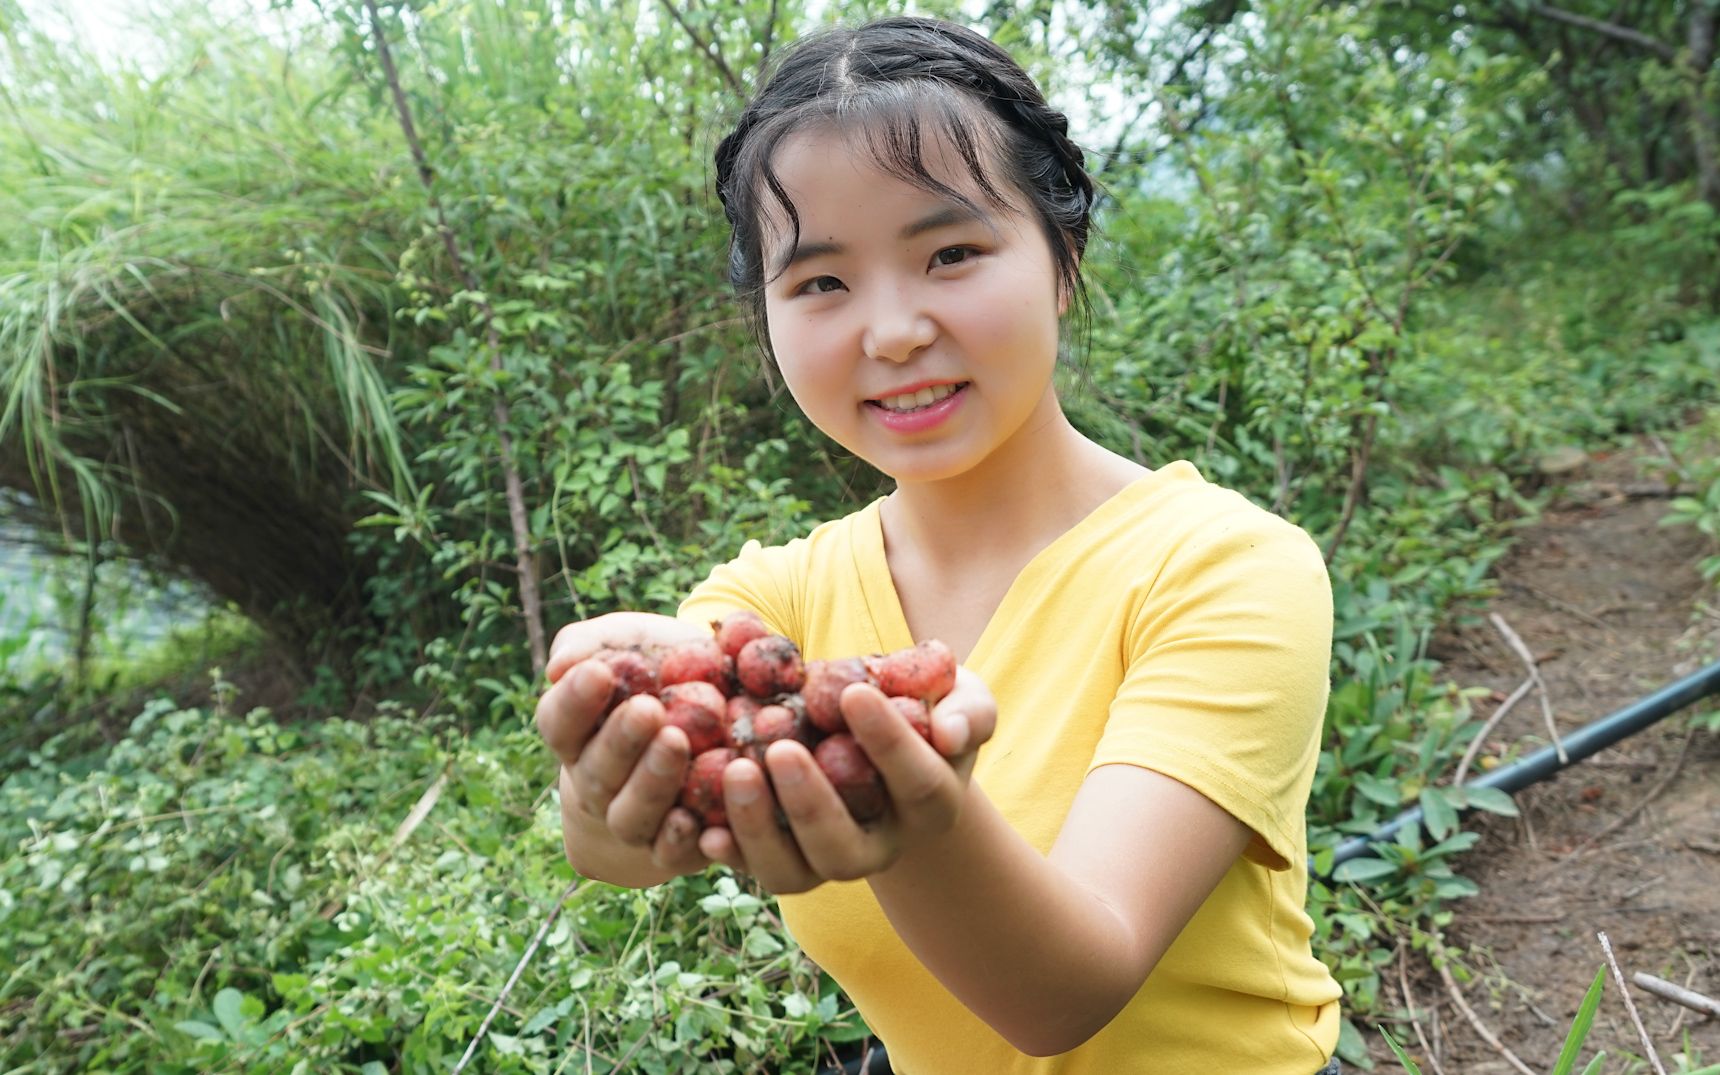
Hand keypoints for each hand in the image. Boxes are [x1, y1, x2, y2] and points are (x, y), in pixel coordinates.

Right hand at [535, 612, 712, 883]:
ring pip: (629, 817)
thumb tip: (561, 669)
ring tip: (678, 742)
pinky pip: (671, 854)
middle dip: (621, 742)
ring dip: (651, 784)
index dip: (574, 701)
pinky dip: (681, 840)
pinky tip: (696, 817)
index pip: (558, 722)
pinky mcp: (674, 848)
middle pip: (596, 773)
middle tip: (648, 709)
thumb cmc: (661, 666)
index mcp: (576, 735)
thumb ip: (591, 644)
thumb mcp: (629, 641)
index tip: (599, 672)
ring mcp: (634, 819)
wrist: (721, 704)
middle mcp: (596, 784)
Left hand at [698, 665, 997, 892]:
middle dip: (810, 801)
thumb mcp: (960, 700)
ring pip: (792, 872)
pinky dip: (726, 850)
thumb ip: (969, 710)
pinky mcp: (779, 859)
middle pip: (845, 847)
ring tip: (735, 769)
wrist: (877, 745)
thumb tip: (952, 731)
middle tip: (779, 748)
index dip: (888, 741)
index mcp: (931, 806)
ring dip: (758, 827)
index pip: (916, 782)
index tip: (853, 692)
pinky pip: (750, 868)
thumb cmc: (923, 712)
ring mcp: (825, 861)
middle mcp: (880, 847)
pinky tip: (700, 824)